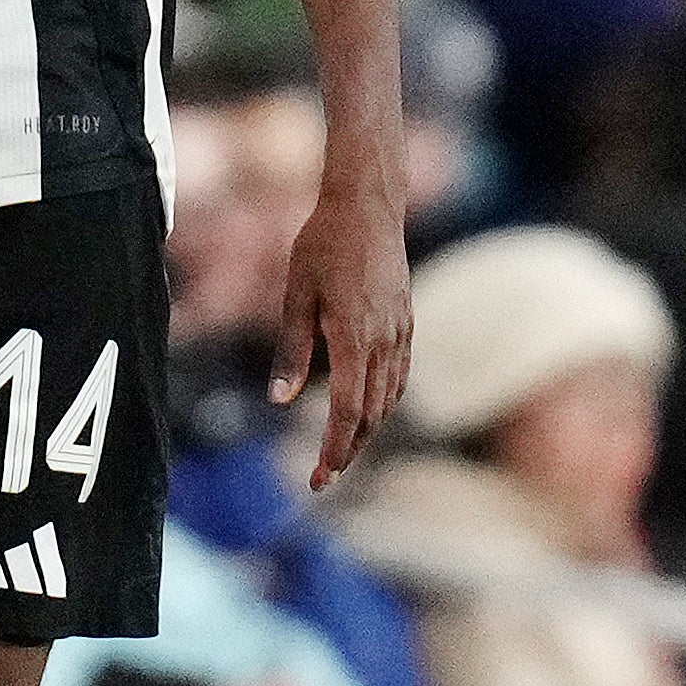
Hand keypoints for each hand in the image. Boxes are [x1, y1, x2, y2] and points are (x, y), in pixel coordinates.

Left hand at [273, 176, 410, 491]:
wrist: (367, 208)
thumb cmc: (322, 247)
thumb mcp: (296, 296)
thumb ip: (291, 350)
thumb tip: (278, 401)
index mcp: (353, 338)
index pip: (347, 411)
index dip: (334, 448)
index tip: (319, 477)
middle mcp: (384, 342)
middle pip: (371, 415)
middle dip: (347, 449)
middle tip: (323, 477)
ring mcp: (402, 334)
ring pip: (388, 399)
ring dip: (366, 429)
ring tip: (340, 449)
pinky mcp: (407, 325)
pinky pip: (398, 376)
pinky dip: (383, 401)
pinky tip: (367, 409)